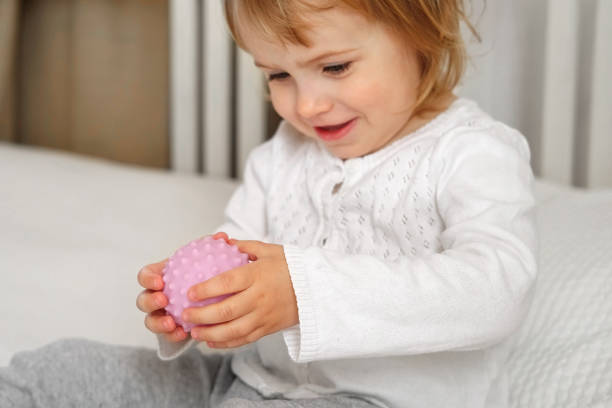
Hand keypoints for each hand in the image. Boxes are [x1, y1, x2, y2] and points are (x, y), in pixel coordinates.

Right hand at [136, 232, 230, 342]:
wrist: (206, 295)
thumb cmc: (200, 272)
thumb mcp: (203, 258)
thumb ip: (209, 248)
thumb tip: (222, 237)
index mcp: (158, 276)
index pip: (145, 275)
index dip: (148, 278)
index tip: (160, 280)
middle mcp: (155, 295)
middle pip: (143, 300)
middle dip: (150, 301)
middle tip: (164, 300)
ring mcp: (159, 314)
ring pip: (151, 320)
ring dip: (158, 323)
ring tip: (171, 323)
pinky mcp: (168, 330)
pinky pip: (167, 335)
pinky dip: (173, 335)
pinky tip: (183, 334)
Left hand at [183, 240, 298, 348]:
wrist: (316, 288)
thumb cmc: (291, 267)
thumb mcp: (270, 251)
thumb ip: (245, 247)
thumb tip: (222, 241)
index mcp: (258, 275)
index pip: (227, 283)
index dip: (206, 289)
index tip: (189, 292)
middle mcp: (260, 297)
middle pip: (226, 310)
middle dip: (201, 315)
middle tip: (185, 314)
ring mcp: (264, 316)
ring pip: (233, 330)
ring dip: (210, 334)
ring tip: (194, 332)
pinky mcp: (268, 329)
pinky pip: (244, 339)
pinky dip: (226, 343)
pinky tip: (211, 342)